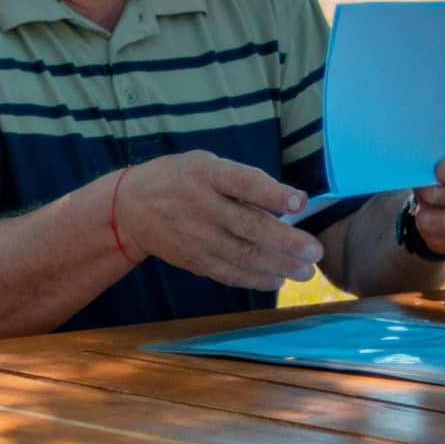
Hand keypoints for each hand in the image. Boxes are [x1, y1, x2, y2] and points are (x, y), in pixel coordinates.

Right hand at [114, 150, 322, 288]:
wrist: (130, 208)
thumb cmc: (179, 180)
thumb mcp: (205, 164)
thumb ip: (243, 180)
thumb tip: (289, 203)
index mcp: (206, 174)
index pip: (242, 183)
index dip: (272, 194)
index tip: (299, 203)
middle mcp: (201, 206)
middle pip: (248, 226)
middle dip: (285, 241)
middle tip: (314, 251)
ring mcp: (196, 236)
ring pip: (242, 255)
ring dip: (277, 265)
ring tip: (305, 271)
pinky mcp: (193, 259)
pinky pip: (228, 272)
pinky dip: (254, 278)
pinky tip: (277, 279)